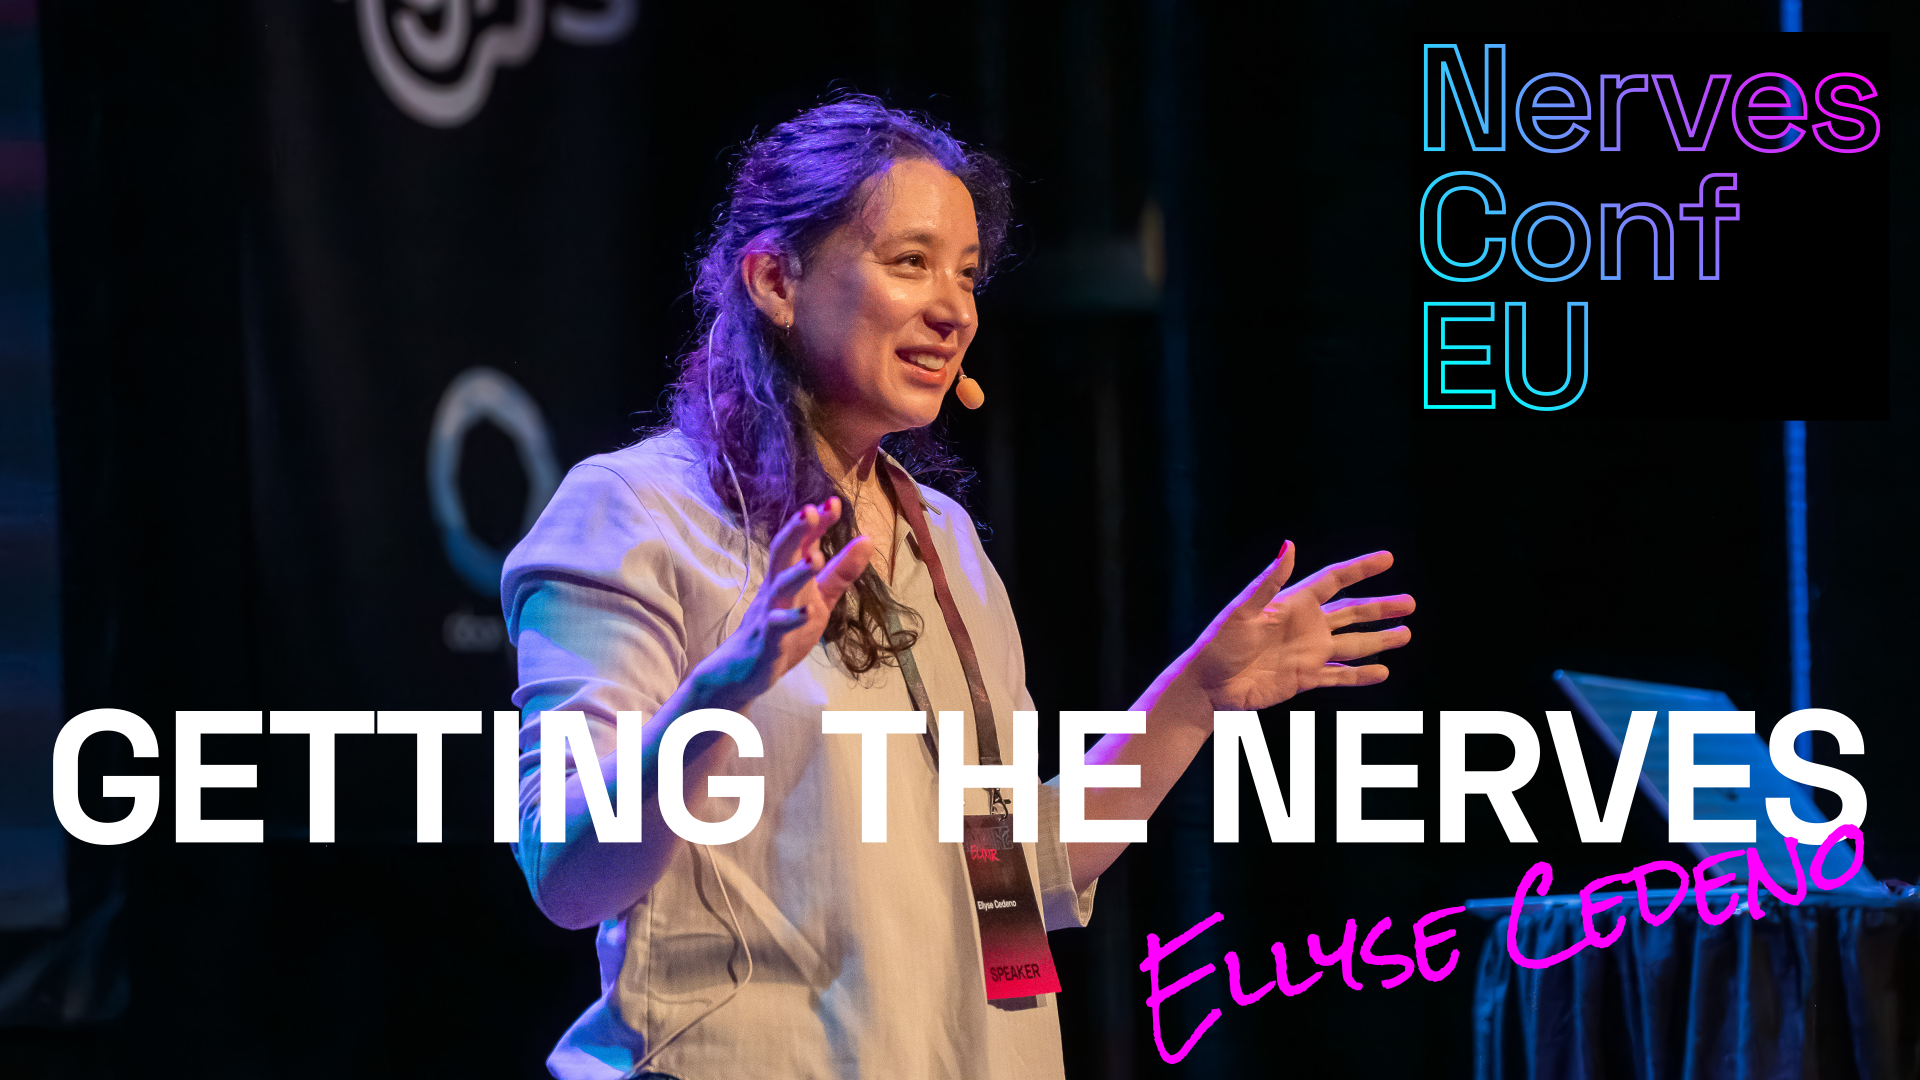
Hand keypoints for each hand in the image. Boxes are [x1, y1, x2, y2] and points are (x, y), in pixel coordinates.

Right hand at [690, 498, 873, 708]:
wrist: (743, 668)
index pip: (802, 542)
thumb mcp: (818, 598)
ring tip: (815, 557)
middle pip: (782, 552)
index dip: (816, 523)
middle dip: (796, 531)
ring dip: (797, 572)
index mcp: (787, 575)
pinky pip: (779, 626)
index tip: (834, 502)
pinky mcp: (768, 639)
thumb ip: (840, 572)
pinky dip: (793, 619)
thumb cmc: (781, 628)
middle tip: (812, 510)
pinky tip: (809, 612)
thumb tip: (867, 540)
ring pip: (780, 586)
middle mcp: (776, 587)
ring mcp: (770, 612)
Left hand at [1184, 542, 1413, 711]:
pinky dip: (1361, 675)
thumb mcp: (1242, 611)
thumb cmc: (1219, 644)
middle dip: (1380, 607)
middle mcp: (1304, 626)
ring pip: (1352, 644)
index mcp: (1292, 604)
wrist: (1207, 686)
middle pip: (1351, 613)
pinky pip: (1340, 676)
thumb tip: (1289, 545)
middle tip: (1411, 603)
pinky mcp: (1304, 678)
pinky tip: (1383, 672)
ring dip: (1378, 640)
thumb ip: (1269, 581)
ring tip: (1406, 635)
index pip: (1334, 580)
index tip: (1388, 558)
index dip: (1361, 568)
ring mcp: (1307, 653)